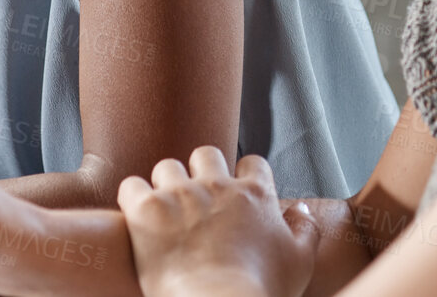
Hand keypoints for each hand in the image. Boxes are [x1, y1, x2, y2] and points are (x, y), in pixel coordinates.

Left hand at [118, 149, 318, 296]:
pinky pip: (132, 186)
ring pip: (167, 167)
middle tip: (197, 201)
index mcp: (254, 195)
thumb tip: (300, 209)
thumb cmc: (261, 291)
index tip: (236, 195)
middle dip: (201, 172)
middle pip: (206, 154)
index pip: (252, 163)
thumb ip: (305, 230)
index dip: (244, 177)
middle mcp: (217, 186)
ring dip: (166, 186)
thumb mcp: (299, 263)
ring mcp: (179, 195)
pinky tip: (138, 217)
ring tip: (165, 212)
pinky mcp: (147, 210)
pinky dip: (133, 199)